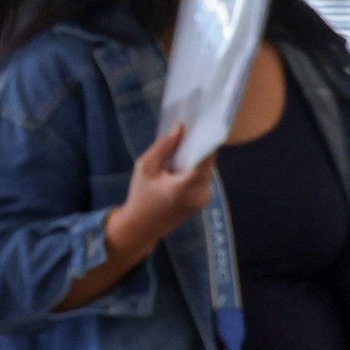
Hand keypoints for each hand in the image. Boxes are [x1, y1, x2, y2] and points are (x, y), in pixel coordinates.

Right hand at [108, 125, 220, 259]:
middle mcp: (200, 194)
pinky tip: (184, 161)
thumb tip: (181, 128)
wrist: (140, 229)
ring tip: (185, 143)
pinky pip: (203, 178)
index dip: (206, 137)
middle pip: (208, 161)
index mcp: (186, 186)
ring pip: (207, 169)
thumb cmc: (140, 197)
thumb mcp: (145, 167)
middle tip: (191, 128)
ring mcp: (203, 199)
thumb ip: (163, 147)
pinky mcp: (202, 202)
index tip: (204, 121)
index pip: (206, 156)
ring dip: (198, 157)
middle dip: (200, 145)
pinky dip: (196, 168)